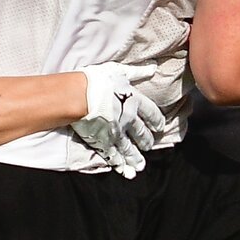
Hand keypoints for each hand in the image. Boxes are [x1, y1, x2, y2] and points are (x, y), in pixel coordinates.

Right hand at [72, 63, 164, 177]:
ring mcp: (116, 134)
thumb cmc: (96, 81)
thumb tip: (154, 68)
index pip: (151, 113)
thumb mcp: (119, 71)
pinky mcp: (102, 143)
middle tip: (149, 146)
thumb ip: (137, 72)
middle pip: (141, 133)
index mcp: (134, 102)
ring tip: (140, 165)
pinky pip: (113, 157)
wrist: (78, 97)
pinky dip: (120, 165)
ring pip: (129, 149)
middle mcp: (128, 120)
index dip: (156, 121)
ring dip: (135, 157)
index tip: (160, 127)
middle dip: (146, 141)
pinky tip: (126, 172)